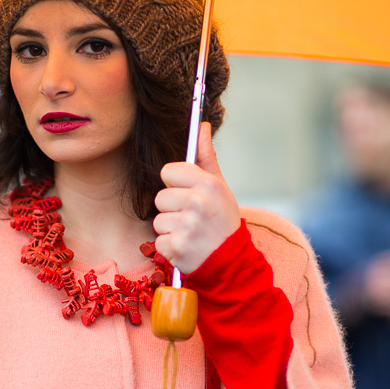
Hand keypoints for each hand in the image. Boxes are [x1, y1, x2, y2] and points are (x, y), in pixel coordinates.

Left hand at [153, 122, 239, 273]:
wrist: (232, 262)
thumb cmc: (222, 221)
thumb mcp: (220, 187)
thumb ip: (206, 157)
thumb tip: (201, 126)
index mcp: (207, 184)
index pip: (168, 171)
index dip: (175, 184)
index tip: (187, 194)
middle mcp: (197, 203)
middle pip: (160, 197)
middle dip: (171, 209)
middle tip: (191, 218)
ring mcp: (186, 227)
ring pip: (158, 220)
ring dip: (170, 229)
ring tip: (190, 234)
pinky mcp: (176, 247)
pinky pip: (158, 241)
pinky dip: (169, 247)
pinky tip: (186, 246)